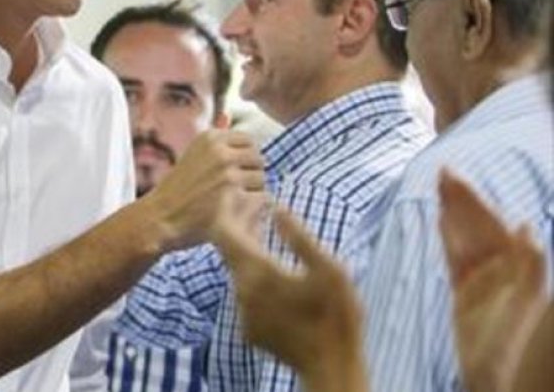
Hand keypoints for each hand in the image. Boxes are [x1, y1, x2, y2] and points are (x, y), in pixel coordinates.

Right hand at [145, 129, 264, 248]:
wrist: (161, 216)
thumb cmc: (177, 189)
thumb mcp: (192, 155)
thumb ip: (214, 142)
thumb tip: (227, 117)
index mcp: (210, 137)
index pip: (248, 140)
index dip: (244, 158)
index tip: (231, 172)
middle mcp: (220, 151)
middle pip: (258, 158)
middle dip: (250, 173)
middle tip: (233, 190)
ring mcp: (227, 172)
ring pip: (261, 179)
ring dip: (251, 191)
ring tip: (232, 201)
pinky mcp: (234, 197)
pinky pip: (262, 197)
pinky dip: (253, 207)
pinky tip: (236, 212)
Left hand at [212, 194, 365, 391]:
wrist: (332, 368)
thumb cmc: (337, 318)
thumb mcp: (329, 270)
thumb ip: (299, 237)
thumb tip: (277, 208)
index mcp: (257, 273)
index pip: (223, 231)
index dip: (227, 208)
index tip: (237, 190)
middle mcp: (242, 291)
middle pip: (228, 248)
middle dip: (240, 222)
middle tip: (257, 203)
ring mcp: (244, 312)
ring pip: (237, 269)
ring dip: (247, 246)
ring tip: (264, 226)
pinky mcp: (250, 327)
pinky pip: (245, 290)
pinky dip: (253, 271)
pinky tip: (273, 266)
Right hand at [438, 169, 547, 391]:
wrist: (503, 382)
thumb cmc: (519, 346)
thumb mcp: (531, 303)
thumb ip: (531, 263)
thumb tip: (525, 224)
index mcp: (520, 267)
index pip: (494, 223)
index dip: (474, 200)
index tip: (453, 177)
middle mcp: (504, 270)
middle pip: (479, 225)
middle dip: (462, 199)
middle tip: (441, 172)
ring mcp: (484, 281)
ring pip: (465, 237)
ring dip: (452, 212)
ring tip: (438, 186)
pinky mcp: (465, 296)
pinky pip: (454, 259)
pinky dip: (448, 237)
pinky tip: (440, 220)